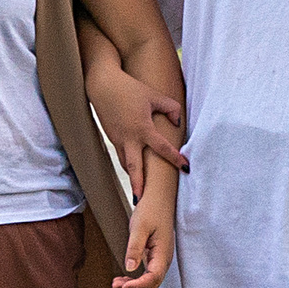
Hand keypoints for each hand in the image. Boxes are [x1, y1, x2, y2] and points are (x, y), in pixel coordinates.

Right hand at [88, 62, 186, 199]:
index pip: (162, 148)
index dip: (175, 158)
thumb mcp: (155, 96)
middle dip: (138, 185)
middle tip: (141, 202)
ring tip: (140, 194)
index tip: (186, 168)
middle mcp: (128, 138)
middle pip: (134, 168)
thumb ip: (171, 109)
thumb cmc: (130, 89)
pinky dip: (128, 165)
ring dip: (133, 178)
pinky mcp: (111, 137)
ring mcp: (117, 139)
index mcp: (142, 128)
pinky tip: (135, 173)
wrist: (102, 85)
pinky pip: (121, 155)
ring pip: (126, 163)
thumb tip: (177, 123)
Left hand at [115, 183, 174, 287]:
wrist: (159, 198)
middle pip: (152, 284)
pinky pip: (148, 273)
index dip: (138, 286)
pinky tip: (125, 276)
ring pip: (150, 280)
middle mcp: (164, 258)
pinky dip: (136, 278)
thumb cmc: (152, 209)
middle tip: (116, 285)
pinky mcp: (156, 256)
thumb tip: (129, 268)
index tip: (123, 287)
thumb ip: (135, 248)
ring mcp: (161, 258)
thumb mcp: (139, 227)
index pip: (153, 278)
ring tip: (117, 283)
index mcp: (163, 252)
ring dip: (135, 285)